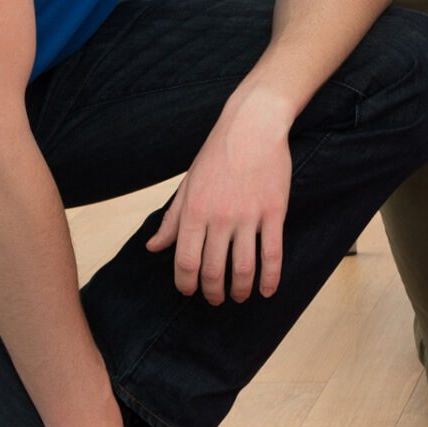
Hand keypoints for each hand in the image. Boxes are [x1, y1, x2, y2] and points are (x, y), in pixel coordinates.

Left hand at [147, 95, 293, 303]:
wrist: (252, 127)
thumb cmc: (217, 155)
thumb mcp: (187, 186)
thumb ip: (171, 220)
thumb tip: (153, 247)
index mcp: (193, 212)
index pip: (185, 262)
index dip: (185, 284)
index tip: (189, 292)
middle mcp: (218, 218)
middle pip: (213, 270)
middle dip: (213, 292)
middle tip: (216, 299)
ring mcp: (248, 216)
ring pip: (243, 268)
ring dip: (240, 290)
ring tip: (238, 296)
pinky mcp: (274, 212)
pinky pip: (272, 254)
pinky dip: (270, 278)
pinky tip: (267, 290)